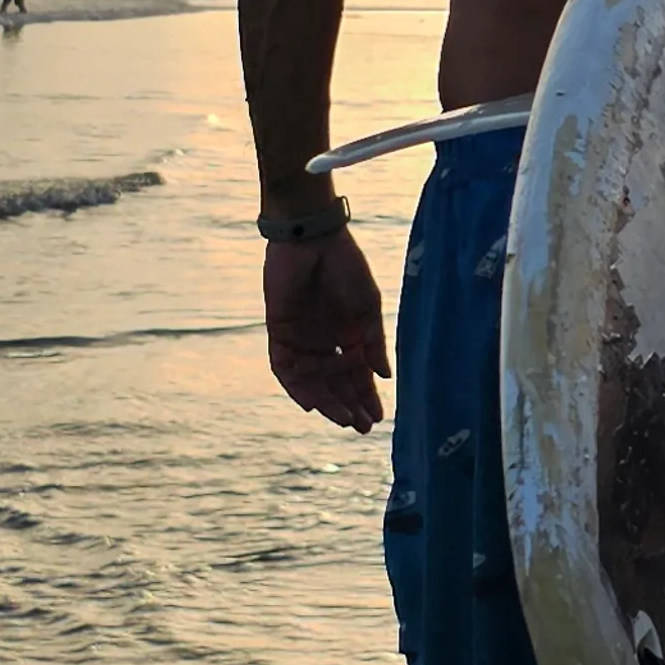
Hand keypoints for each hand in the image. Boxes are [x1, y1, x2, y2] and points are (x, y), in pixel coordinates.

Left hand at [265, 223, 390, 428]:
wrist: (312, 238)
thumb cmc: (345, 265)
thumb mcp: (367, 307)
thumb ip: (373, 342)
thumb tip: (385, 377)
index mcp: (348, 333)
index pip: (356, 373)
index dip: (366, 396)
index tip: (377, 418)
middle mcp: (324, 340)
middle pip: (335, 382)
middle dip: (347, 405)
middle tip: (360, 426)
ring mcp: (301, 337)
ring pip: (311, 380)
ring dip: (325, 401)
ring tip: (340, 419)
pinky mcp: (279, 331)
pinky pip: (284, 366)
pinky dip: (295, 386)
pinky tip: (309, 403)